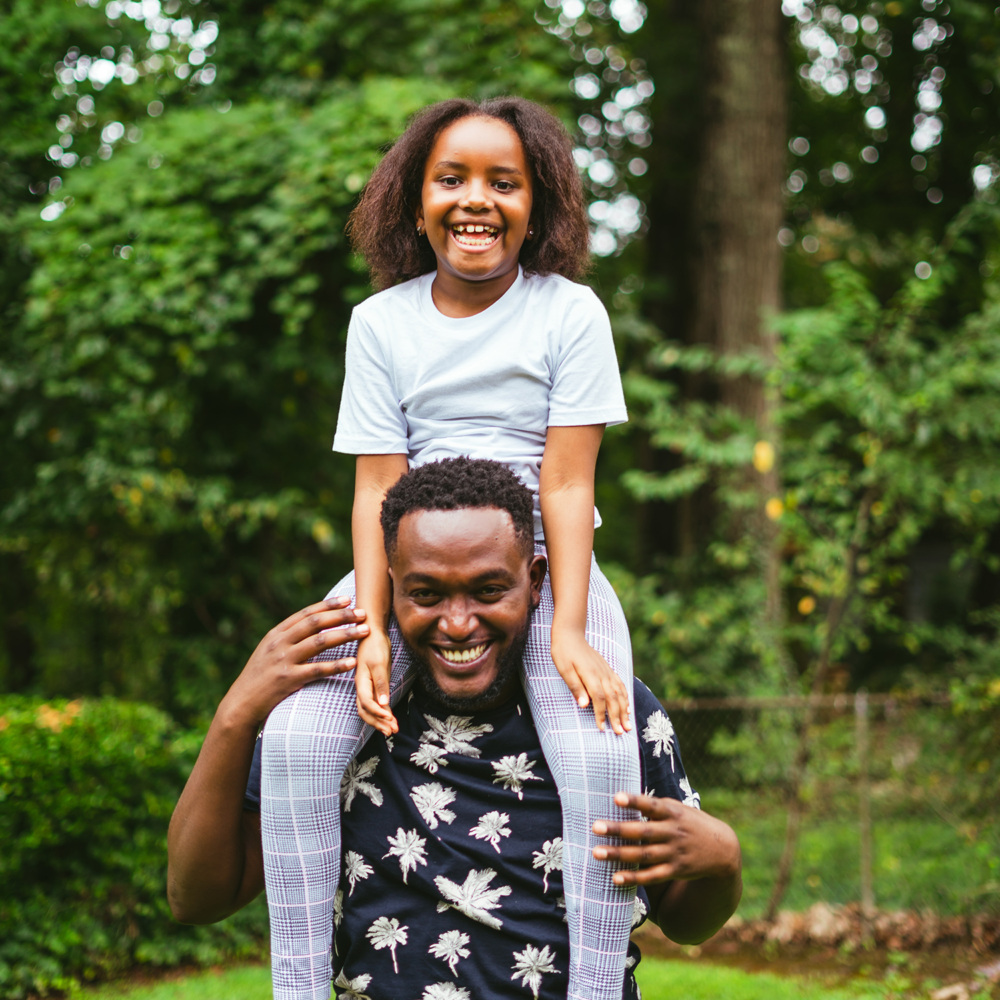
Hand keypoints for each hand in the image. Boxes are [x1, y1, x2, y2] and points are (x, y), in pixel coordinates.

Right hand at [220, 597, 368, 730]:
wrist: (242, 703)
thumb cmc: (260, 677)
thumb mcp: (269, 651)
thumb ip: (287, 638)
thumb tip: (311, 625)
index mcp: (276, 634)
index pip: (306, 614)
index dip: (328, 605)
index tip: (348, 600)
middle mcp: (280, 644)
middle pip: (315, 623)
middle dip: (341, 616)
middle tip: (362, 613)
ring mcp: (284, 661)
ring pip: (320, 642)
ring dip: (345, 635)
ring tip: (364, 631)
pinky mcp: (289, 680)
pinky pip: (318, 670)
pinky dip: (337, 665)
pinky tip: (353, 662)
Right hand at [354, 629, 397, 736]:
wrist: (372, 633)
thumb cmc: (375, 645)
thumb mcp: (379, 663)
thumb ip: (381, 683)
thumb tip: (383, 704)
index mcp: (361, 682)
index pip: (367, 703)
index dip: (377, 713)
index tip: (390, 719)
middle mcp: (362, 687)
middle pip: (366, 711)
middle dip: (378, 723)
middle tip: (392, 732)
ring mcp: (367, 686)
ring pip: (370, 709)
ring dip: (380, 720)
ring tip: (392, 730)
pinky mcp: (373, 684)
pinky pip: (375, 703)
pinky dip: (382, 712)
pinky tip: (390, 718)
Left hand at [549, 627, 630, 733]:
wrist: (571, 633)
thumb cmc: (563, 652)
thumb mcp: (564, 669)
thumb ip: (575, 686)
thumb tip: (584, 705)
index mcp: (591, 675)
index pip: (599, 699)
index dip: (601, 715)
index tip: (602, 729)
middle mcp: (602, 674)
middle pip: (613, 699)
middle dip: (617, 717)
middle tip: (621, 733)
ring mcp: (607, 671)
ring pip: (619, 693)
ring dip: (624, 710)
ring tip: (628, 725)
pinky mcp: (607, 669)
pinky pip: (620, 684)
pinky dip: (625, 696)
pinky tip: (627, 706)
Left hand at [592, 791, 740, 886]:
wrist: (723, 850)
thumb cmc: (691, 823)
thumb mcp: (679, 809)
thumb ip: (656, 806)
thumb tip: (626, 799)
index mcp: (673, 813)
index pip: (651, 806)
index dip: (634, 801)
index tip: (616, 797)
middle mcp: (673, 833)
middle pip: (642, 832)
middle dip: (618, 830)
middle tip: (595, 826)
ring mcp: (674, 853)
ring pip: (643, 855)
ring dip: (619, 855)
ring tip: (596, 852)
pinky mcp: (676, 871)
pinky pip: (652, 876)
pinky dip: (634, 878)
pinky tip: (616, 877)